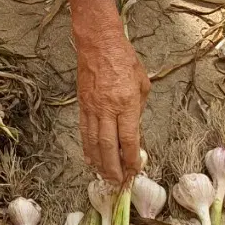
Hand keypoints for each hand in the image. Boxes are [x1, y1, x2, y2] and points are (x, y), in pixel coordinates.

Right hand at [75, 28, 149, 182]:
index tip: (136, 170)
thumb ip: (139, 108)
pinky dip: (87, 147)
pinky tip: (91, 158)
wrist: (98, 42)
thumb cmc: (124, 59)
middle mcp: (107, 108)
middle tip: (119, 182)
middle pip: (109, 146)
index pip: (129, 139)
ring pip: (93, 141)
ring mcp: (92, 107)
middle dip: (114, 168)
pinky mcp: (82, 104)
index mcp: (126, 103)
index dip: (132, 159)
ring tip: (105, 176)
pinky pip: (84, 131)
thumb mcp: (142, 82)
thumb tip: (134, 128)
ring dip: (99, 162)